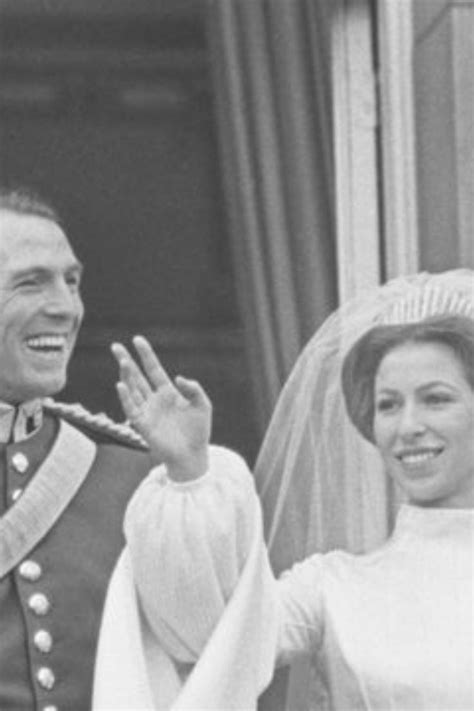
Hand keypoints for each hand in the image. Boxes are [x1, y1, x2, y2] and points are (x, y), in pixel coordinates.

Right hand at [111, 335, 211, 480]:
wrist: (192, 455)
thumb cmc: (198, 430)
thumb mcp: (202, 405)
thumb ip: (194, 389)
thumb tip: (178, 377)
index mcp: (168, 392)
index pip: (153, 369)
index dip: (146, 355)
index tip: (137, 339)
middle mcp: (154, 399)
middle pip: (137, 376)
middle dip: (126, 361)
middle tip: (115, 346)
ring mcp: (147, 411)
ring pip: (132, 389)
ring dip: (127, 375)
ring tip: (123, 361)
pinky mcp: (142, 425)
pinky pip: (131, 408)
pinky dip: (125, 397)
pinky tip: (121, 385)